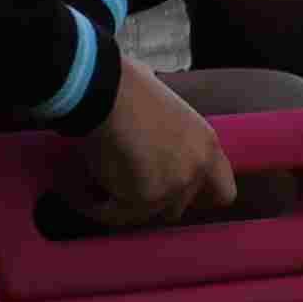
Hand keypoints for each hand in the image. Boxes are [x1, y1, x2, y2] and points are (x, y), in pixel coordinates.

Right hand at [60, 61, 236, 226]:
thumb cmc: (128, 86)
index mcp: (207, 146)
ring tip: (96, 193)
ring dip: (124, 205)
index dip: (199, 197)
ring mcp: (172, 188)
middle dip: (154, 202)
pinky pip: (116, 215)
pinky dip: (97, 209)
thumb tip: (150, 99)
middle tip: (127, 189)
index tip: (176, 194)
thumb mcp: (165, 103)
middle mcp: (196, 170)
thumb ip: (168, 121)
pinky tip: (79, 198)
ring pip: (145, 214)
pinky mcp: (143, 199)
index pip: (223, 192)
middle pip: (179, 208)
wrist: (107, 92)